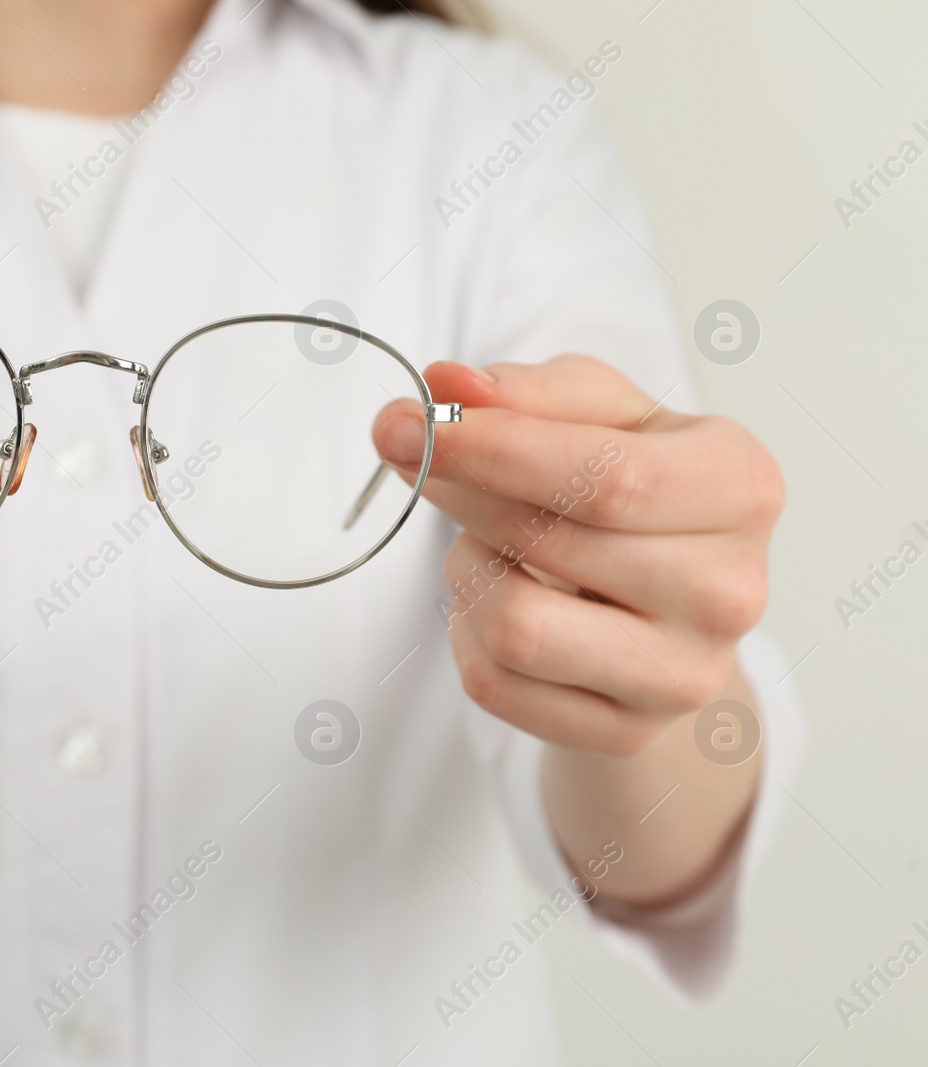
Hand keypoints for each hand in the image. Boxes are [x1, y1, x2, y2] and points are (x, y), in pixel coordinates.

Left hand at [373, 354, 783, 755]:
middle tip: (415, 457)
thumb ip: (528, 392)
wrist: (664, 608)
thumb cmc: (630, 491)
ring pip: (515, 627)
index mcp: (741, 488)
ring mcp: (684, 675)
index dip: (491, 449)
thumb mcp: (600, 414)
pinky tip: (496, 601)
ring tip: (484, 544)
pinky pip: (494, 685)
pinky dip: (466, 633)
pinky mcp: (625, 734)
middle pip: (546, 544)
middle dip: (458, 491)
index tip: (402, 424)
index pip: (607, 477)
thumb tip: (449, 387)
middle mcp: (730, 590)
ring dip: (467, 570)